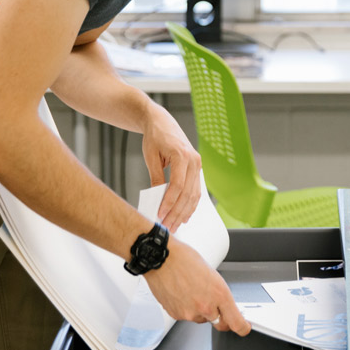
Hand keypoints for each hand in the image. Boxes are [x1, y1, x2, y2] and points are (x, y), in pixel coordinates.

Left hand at [141, 104, 201, 231]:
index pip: (178, 186)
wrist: (161, 122)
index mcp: (182, 155)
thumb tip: (157, 199)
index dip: (169, 203)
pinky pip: (196, 190)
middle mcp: (194, 160)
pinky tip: (184, 215)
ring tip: (174, 225)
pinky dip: (190, 204)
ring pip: (194, 194)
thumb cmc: (155, 137)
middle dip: (177, 212)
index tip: (161, 215)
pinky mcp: (196, 168)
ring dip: (184, 212)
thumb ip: (156, 178)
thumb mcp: (151, 157)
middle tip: (167, 226)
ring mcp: (197, 164)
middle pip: (187, 193)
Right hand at [144, 237, 250, 335]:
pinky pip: (186, 315)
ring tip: (191, 288)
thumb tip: (222, 303)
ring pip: (201, 318)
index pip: (236, 323)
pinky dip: (186, 307)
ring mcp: (190, 313)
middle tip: (212, 301)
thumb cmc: (184, 258)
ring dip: (200, 309)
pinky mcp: (176, 315)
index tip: (244, 326)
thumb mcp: (211, 273)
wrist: (160, 258)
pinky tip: (181, 292)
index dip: (242, 327)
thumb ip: (218, 292)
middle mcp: (206, 307)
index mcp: (219, 294)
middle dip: (219, 316)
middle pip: (219, 323)